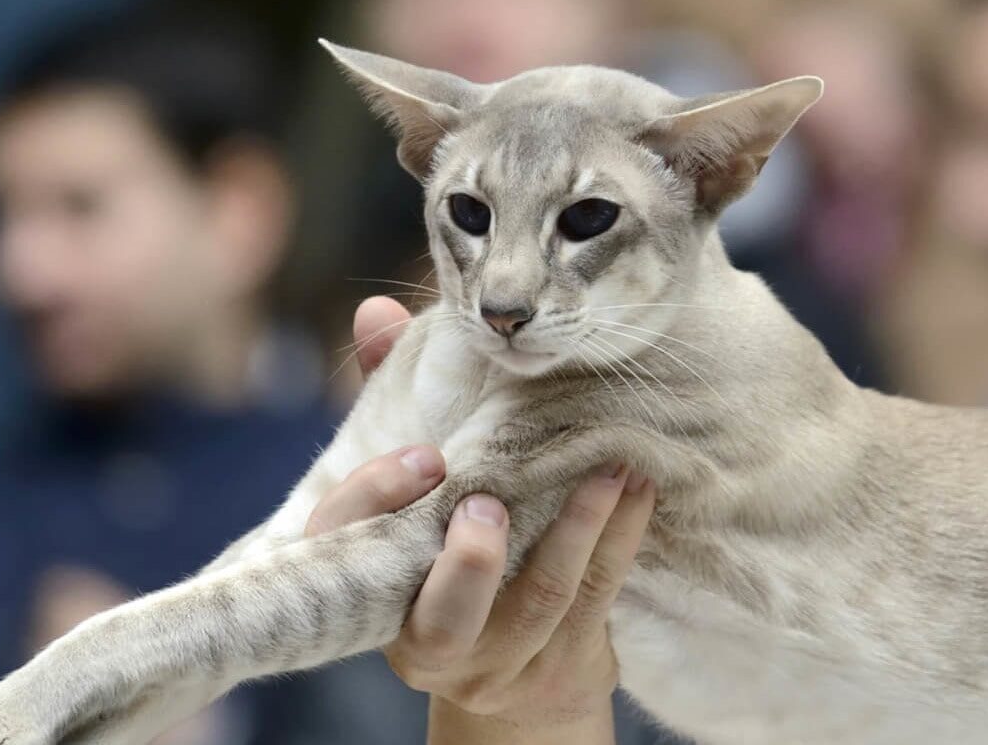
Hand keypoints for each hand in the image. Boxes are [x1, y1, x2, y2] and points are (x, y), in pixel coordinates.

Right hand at [306, 297, 655, 743]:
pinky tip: (639, 486)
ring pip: (542, 600)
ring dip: (579, 529)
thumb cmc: (448, 547)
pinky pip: (597, 596)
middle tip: (491, 502)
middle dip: (472, 563)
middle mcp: (431, 639)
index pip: (348, 547)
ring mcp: (502, 659)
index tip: (426, 458)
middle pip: (447, 616)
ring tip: (609, 465)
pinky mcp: (564, 663)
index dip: (377, 503)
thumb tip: (378, 311)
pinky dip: (622, 536)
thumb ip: (394, 396)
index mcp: (374, 587)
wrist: (512, 676)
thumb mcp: (414, 487)